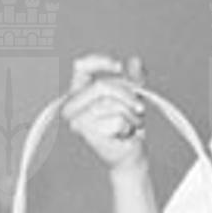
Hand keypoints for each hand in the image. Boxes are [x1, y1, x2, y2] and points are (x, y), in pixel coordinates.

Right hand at [64, 54, 149, 172]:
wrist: (131, 151)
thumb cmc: (128, 123)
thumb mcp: (134, 94)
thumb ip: (134, 76)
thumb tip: (135, 61)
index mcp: (79, 91)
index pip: (82, 67)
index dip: (100, 62)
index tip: (120, 66)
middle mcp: (72, 105)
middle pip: (102, 86)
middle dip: (126, 96)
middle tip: (139, 108)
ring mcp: (77, 120)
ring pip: (111, 104)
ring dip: (130, 114)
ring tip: (131, 124)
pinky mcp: (87, 133)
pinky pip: (117, 120)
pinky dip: (128, 125)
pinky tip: (124, 133)